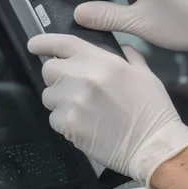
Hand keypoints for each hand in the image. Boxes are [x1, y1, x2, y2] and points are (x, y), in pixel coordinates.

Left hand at [28, 33, 187, 188]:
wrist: (153, 146)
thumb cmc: (152, 111)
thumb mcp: (145, 74)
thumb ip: (126, 57)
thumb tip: (117, 47)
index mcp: (103, 62)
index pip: (63, 43)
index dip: (44, 42)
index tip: (34, 45)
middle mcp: (84, 77)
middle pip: (49, 69)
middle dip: (57, 77)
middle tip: (73, 87)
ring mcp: (73, 101)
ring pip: (48, 95)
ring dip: (60, 100)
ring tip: (82, 109)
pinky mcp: (68, 124)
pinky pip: (53, 117)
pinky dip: (64, 121)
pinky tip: (84, 124)